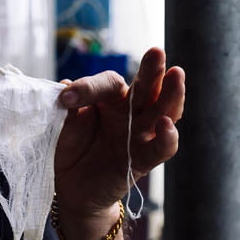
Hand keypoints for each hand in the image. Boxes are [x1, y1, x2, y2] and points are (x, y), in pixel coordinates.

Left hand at [55, 47, 184, 224]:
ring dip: (171, 93)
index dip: (89, 87)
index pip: (109, 83)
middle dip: (152, 69)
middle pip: (146, 87)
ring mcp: (139, 134)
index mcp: (110, 98)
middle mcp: (129, 112)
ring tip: (176, 74)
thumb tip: (66, 85)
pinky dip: (167, 137)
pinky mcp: (144, 159)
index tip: (65, 98)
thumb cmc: (70, 149)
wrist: (71, 188)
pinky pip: (161, 148)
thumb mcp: (63, 126)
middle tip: (156, 52)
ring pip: (162, 111)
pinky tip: (167, 124)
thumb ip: (69, 109)